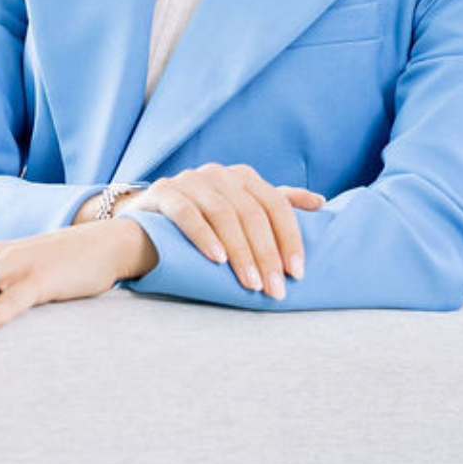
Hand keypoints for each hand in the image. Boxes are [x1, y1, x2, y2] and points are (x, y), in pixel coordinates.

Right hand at [125, 165, 325, 297]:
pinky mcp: (163, 192)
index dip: (289, 239)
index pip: (276, 205)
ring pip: (223, 215)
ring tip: (251, 283)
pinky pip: (187, 213)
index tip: (297, 273)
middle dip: (267, 255)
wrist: (143, 221)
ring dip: (241, 252)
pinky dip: (204, 236)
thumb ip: (275, 204)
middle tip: (275, 289)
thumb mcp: (240, 208)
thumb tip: (319, 202)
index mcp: (243, 177)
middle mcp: (218, 173)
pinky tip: (217, 260)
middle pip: (252, 213)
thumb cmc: (200, 220)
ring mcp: (189, 180)